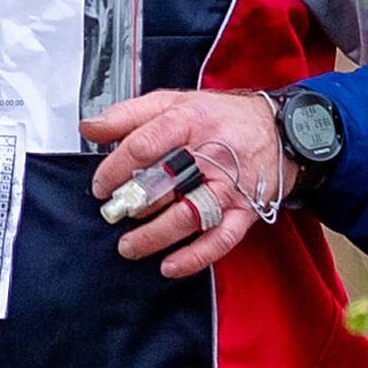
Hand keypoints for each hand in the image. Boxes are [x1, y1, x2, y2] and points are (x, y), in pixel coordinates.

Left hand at [82, 89, 288, 278]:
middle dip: (132, 204)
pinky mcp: (243, 211)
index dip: (115, 168)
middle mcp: (212, 153)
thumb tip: (90, 128)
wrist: (277, 131)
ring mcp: (229, 186)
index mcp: (190, 120)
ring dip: (154, 236)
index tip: (102, 185)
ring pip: (188, 215)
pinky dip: (194, 257)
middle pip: (165, 183)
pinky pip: (220, 239)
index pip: (145, 144)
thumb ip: (128, 115)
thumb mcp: (172, 102)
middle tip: (114, 214)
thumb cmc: (220, 118)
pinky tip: (169, 265)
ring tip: (128, 246)